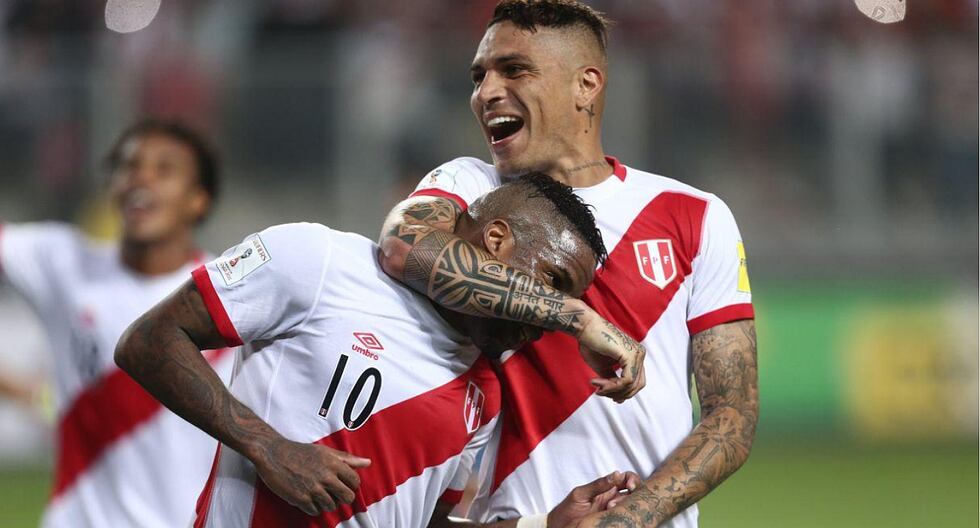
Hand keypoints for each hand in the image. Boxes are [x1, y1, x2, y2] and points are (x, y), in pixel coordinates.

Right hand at [251, 438, 370, 515]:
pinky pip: (315, 511)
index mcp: (334, 463)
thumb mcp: (325, 451)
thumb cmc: (299, 451)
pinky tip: (308, 499)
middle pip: (347, 497)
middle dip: (343, 498)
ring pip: (332, 506)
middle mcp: (326, 477)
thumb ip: (347, 459)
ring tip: (319, 495)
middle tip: (335, 494)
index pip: (355, 481)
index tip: (344, 485)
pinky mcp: (301, 498)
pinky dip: (313, 507)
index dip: (351, 485)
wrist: (273, 454)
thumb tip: (367, 463)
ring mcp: (314, 489)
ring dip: (327, 503)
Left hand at [548, 471, 641, 527]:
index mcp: (606, 488)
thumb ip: (598, 485)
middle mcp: (613, 499)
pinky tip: (617, 518)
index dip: (632, 480)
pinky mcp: (612, 522)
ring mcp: (613, 511)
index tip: (630, 485)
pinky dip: (625, 517)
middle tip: (613, 504)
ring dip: (624, 507)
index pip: (626, 479)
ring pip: (629, 506)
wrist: (559, 526)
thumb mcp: (581, 494)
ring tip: (608, 510)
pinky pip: (623, 518)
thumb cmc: (568, 509)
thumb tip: (617, 474)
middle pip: (632, 493)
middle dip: (630, 496)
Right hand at [576, 312, 646, 401]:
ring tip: (597, 388)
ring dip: (612, 391)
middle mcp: (640, 354)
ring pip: (631, 385)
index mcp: (635, 356)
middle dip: (617, 394)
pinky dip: (612, 387)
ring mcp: (637, 354)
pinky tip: (598, 384)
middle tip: (599, 392)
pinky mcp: (630, 355)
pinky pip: (626, 380)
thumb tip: (619, 398)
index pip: (636, 382)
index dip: (621, 392)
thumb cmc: (591, 343)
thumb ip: (613, 381)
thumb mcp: (603, 368)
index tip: (603, 392)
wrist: (584, 327)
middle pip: (636, 386)